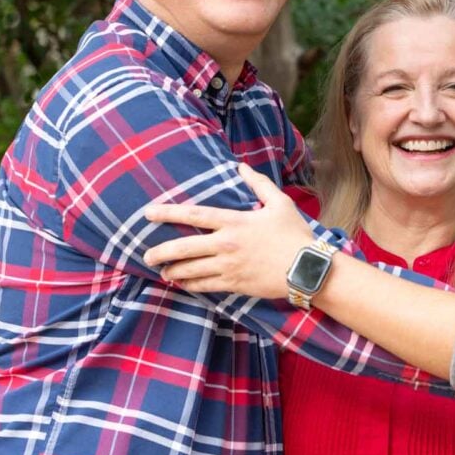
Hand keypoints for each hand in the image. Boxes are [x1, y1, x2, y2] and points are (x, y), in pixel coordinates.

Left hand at [144, 163, 317, 297]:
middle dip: (160, 252)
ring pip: (190, 270)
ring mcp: (229, 267)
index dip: (168, 213)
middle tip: (146, 255)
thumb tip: (241, 168)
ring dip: (172, 271)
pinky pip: (205, 286)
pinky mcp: (235, 285)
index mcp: (235, 222)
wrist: (307, 269)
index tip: (147, 213)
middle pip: (184, 248)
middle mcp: (226, 245)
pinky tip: (182, 284)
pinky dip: (190, 285)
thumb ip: (259, 184)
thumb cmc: (295, 234)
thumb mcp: (280, 203)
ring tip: (161, 271)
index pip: (193, 215)